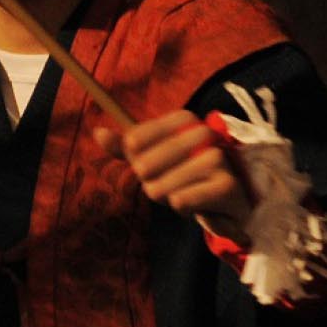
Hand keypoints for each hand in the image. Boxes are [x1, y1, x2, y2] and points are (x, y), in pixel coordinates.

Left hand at [94, 110, 252, 244]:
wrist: (229, 198)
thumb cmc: (186, 173)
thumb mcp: (154, 155)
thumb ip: (125, 146)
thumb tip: (97, 132)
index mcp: (183, 118)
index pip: (133, 140)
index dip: (136, 160)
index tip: (151, 165)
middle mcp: (202, 132)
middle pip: (144, 166)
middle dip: (150, 183)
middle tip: (171, 183)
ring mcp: (217, 158)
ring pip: (160, 187)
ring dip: (166, 197)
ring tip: (185, 193)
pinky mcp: (226, 185)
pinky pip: (180, 201)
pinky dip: (181, 207)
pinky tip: (194, 204)